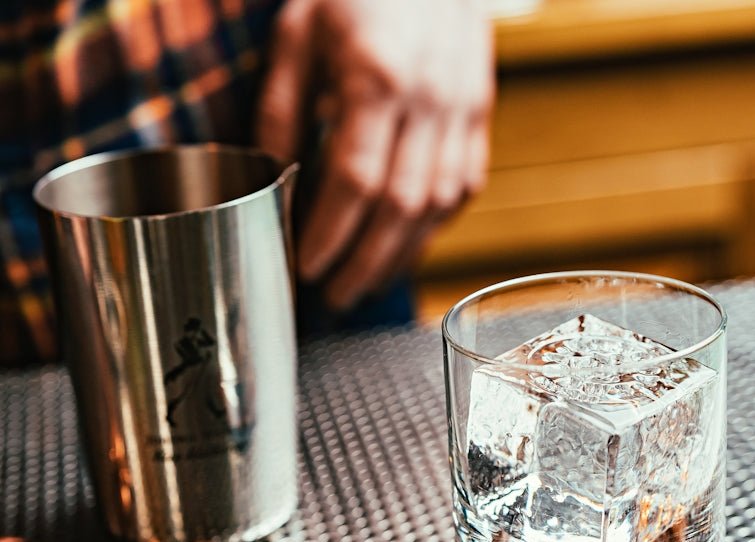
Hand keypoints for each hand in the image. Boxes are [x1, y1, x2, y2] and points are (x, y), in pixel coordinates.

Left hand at [256, 0, 493, 310]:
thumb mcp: (297, 32)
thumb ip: (281, 107)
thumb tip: (273, 177)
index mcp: (377, 78)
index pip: (355, 180)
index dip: (331, 233)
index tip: (306, 266)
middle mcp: (430, 100)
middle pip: (401, 207)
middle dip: (365, 263)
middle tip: (334, 296)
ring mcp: (464, 109)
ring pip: (439, 206)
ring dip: (401, 256)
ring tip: (365, 282)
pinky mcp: (481, 112)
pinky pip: (464, 186)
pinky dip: (434, 225)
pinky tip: (405, 244)